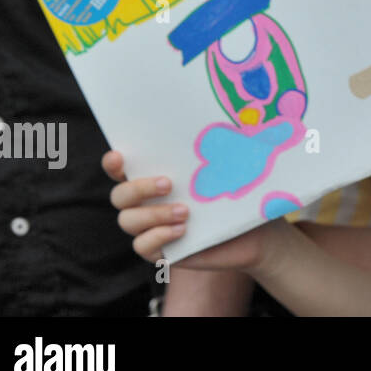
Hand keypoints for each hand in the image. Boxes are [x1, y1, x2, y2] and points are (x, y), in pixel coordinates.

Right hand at [102, 150, 277, 270]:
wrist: (256, 236)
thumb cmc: (240, 196)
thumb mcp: (231, 170)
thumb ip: (218, 149)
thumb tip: (225, 119)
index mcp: (157, 176)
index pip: (122, 168)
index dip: (113, 163)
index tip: (119, 156)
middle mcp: (147, 203)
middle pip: (119, 196)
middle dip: (139, 188)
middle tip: (169, 183)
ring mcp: (151, 228)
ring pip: (128, 221)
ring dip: (154, 214)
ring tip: (185, 211)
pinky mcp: (160, 251)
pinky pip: (142, 246)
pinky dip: (158, 236)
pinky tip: (182, 230)